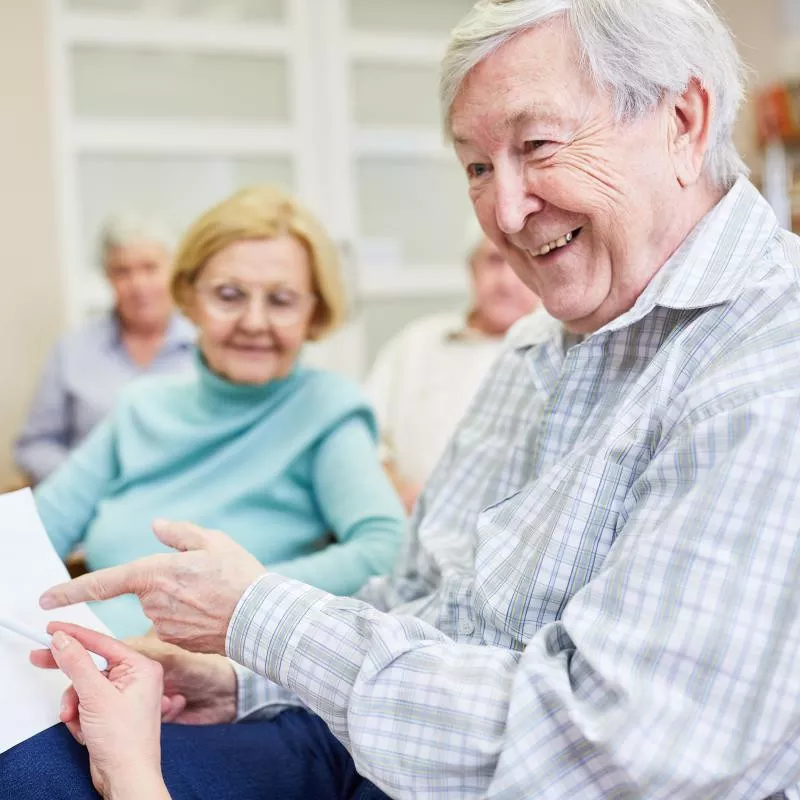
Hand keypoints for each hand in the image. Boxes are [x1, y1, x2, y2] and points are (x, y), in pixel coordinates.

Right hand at [34, 637, 237, 726]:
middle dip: (70, 676)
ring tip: (75, 719)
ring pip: (85, 687)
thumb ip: (77, 664)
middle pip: (92, 665)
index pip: (102, 642)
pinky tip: (84, 730)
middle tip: (40, 659)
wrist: (127, 777)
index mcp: (141, 667)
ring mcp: (124, 695)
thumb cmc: (125, 740)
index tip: (53, 628)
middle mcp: (136, 678)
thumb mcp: (95, 696)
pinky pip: (86, 703)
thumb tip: (64, 640)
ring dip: (74, 704)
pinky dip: (79, 716)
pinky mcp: (113, 711)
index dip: (75, 634)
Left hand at [40, 520, 266, 654]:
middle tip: (204, 577)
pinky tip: (213, 611)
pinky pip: (174, 624)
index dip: (71, 591)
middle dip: (166, 583)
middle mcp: (153, 602)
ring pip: (161, 607)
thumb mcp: (213, 541)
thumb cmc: (238, 574)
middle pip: (146, 590)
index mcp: (156, 573)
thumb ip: (179, 533)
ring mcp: (164, 625)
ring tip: (214, 594)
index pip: (104, 582)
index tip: (45, 599)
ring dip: (179, 600)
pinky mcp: (176, 642)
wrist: (260, 617)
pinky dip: (188, 616)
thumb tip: (157, 526)